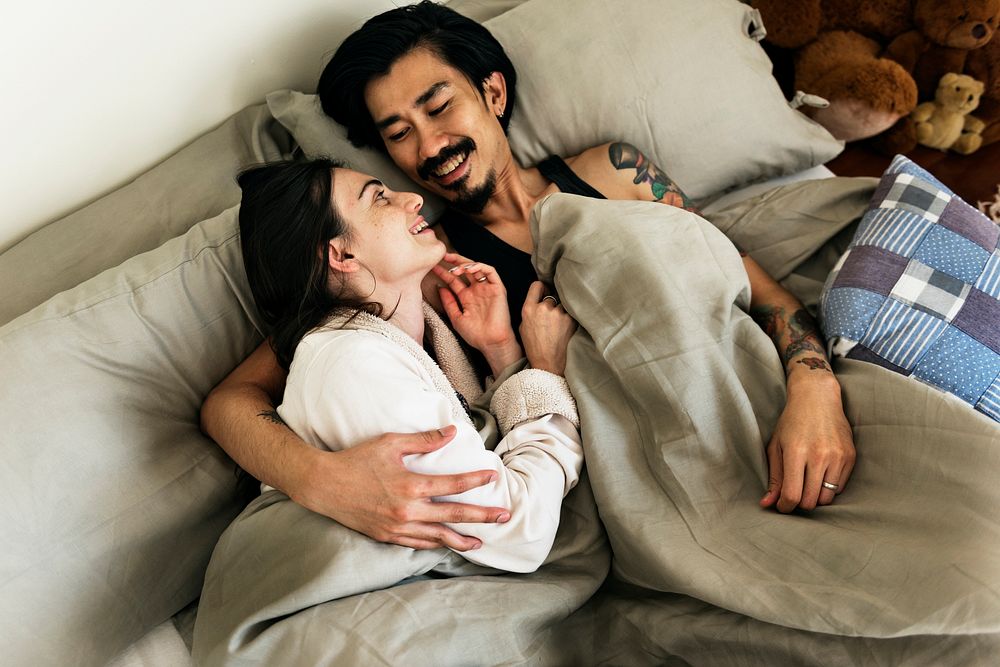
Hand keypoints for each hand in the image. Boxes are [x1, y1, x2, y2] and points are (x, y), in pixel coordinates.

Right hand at [293, 426, 510, 549]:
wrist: (323, 485)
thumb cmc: (357, 460)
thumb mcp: (390, 443)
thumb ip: (424, 440)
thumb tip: (451, 432)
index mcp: (411, 485)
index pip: (453, 485)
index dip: (475, 481)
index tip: (492, 478)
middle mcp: (407, 510)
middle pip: (453, 517)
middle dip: (481, 518)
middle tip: (503, 516)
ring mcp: (397, 527)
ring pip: (437, 537)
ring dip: (461, 540)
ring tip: (480, 543)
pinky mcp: (386, 536)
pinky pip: (417, 544)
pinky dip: (435, 544)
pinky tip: (445, 543)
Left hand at [433, 252, 520, 373]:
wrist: (491, 342)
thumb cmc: (475, 334)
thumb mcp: (456, 317)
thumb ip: (449, 302)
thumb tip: (440, 288)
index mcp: (467, 297)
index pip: (454, 281)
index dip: (444, 273)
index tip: (433, 267)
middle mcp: (477, 291)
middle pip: (465, 271)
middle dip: (455, 262)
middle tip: (443, 256)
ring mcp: (487, 289)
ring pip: (477, 268)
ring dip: (466, 264)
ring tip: (456, 267)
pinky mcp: (497, 288)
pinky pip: (491, 272)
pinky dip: (480, 267)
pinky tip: (470, 269)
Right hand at [519, 281, 576, 375]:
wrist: (548, 364)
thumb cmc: (534, 348)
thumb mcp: (523, 327)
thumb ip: (530, 311)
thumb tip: (538, 300)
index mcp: (528, 309)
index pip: (537, 285)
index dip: (542, 288)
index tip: (545, 292)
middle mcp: (542, 308)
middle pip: (551, 296)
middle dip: (552, 304)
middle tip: (552, 317)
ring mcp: (557, 313)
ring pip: (562, 305)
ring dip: (561, 312)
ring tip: (559, 327)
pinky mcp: (570, 319)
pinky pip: (570, 313)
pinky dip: (569, 319)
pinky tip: (565, 330)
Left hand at [759, 373, 855, 512]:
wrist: (818, 398)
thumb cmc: (792, 422)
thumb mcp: (776, 446)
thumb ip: (774, 477)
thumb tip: (767, 504)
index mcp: (796, 452)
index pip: (792, 495)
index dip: (785, 507)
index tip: (782, 506)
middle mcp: (819, 455)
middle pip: (811, 501)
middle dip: (800, 503)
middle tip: (794, 493)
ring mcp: (837, 456)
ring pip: (827, 498)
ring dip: (815, 497)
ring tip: (807, 484)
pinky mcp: (850, 456)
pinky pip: (840, 487)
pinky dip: (828, 487)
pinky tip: (820, 474)